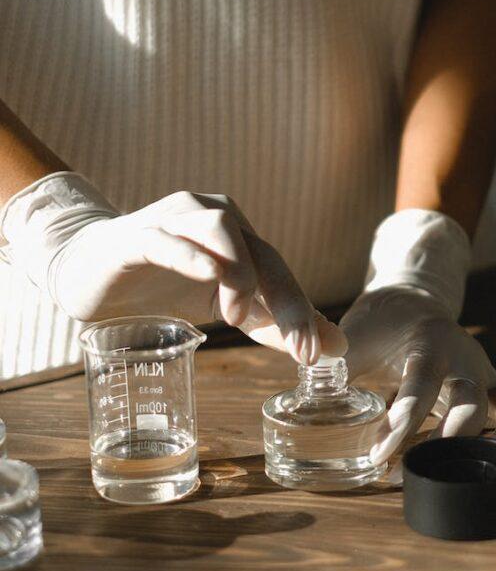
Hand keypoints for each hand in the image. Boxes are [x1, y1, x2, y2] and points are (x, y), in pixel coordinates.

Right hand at [0, 174, 344, 363]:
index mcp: (238, 234)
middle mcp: (212, 216)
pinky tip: (207, 275)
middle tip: (298, 345)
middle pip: (260, 252)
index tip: (317, 354)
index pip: (279, 270)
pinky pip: (167, 238)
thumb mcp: (224, 308)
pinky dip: (190, 255)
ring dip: (239, 273)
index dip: (301, 311)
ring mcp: (173, 221)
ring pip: (220, 230)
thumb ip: (274, 325)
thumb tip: (334, 346)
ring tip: (237, 317)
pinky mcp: (136, 235)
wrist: (87, 269)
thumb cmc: (161, 284)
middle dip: (285, 300)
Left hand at [341, 285, 495, 478]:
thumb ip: (333, 368)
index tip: (379, 454)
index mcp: (428, 340)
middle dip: (449, 442)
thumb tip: (307, 399)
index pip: (422, 380)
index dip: (404, 421)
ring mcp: (485, 373)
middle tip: (417, 473)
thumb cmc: (377, 327)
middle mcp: (465, 356)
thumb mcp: (353, 340)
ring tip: (476, 477)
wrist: (410, 303)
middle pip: (472, 399)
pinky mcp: (495, 389)